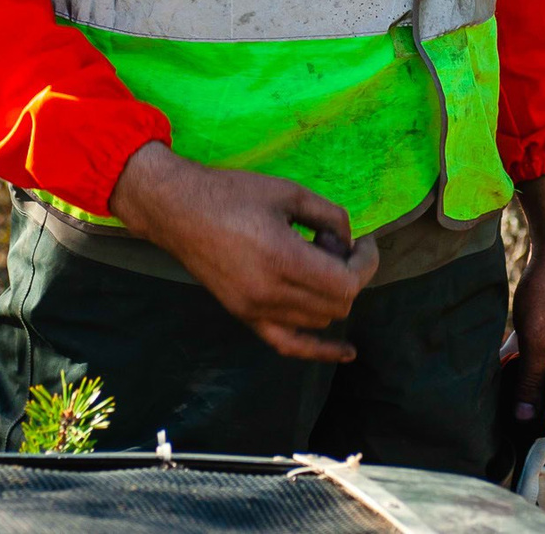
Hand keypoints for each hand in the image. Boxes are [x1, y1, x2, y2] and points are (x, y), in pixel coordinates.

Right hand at [110, 142, 380, 361]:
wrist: (178, 210)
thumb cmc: (233, 193)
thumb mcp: (290, 192)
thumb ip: (330, 216)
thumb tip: (349, 241)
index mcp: (282, 260)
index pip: (346, 283)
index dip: (365, 263)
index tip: (364, 241)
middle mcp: (270, 294)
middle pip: (337, 304)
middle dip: (351, 275)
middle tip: (336, 244)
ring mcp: (256, 311)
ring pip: (320, 321)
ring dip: (333, 295)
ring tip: (317, 262)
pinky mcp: (245, 317)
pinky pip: (289, 344)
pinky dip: (320, 349)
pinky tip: (346, 352)